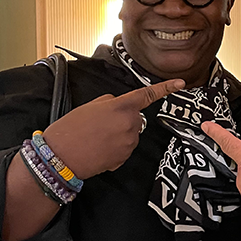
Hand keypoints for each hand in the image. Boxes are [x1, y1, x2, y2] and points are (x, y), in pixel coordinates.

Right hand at [43, 79, 184, 178]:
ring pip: (131, 133)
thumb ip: (111, 102)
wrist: (60, 157)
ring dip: (119, 134)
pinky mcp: (125, 157)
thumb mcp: (90, 106)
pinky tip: (99, 148)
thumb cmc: (70, 129)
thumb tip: (120, 106)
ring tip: (97, 137)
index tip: (180, 83)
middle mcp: (130, 124)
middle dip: (123, 119)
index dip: (165, 88)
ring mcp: (129, 142)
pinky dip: (115, 148)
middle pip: (136, 117)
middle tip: (101, 124)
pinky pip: (125, 148)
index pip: (147, 94)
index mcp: (121, 107)